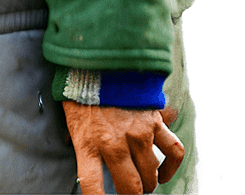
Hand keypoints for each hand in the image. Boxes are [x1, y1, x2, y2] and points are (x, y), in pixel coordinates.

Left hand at [62, 102, 183, 193]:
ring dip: (147, 182)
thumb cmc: (82, 95)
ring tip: (141, 181)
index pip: (92, 187)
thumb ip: (83, 147)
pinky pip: (173, 152)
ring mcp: (137, 134)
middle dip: (130, 194)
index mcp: (89, 144)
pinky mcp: (153, 122)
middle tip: (127, 190)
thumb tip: (89, 168)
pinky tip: (163, 174)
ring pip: (150, 175)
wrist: (96, 62)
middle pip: (131, 188)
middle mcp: (114, 143)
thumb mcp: (71, 123)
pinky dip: (171, 167)